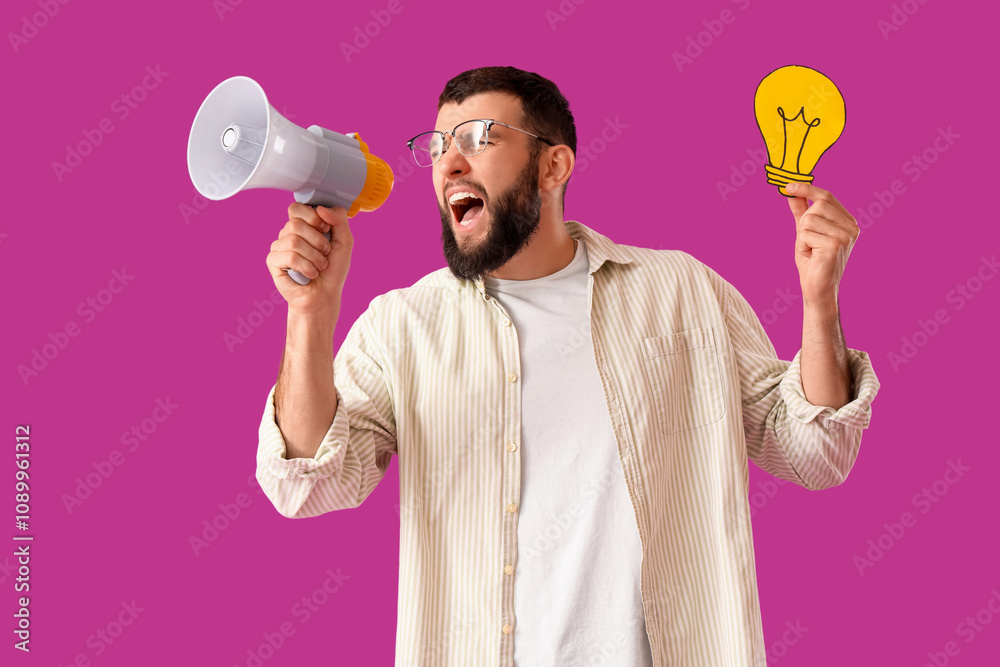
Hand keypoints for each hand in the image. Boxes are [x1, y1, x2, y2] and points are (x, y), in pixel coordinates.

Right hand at [266, 203, 353, 315]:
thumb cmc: (333, 270)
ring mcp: (279, 247)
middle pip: (295, 223)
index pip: (297, 207)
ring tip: (319, 266)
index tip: (326, 230)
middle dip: (317, 241)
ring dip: (314, 257)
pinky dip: (306, 267)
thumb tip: (320, 208)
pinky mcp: (273, 261)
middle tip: (325, 253)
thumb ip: (339, 219)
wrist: (325, 295)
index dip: (313, 218)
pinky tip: (309, 274)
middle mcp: (288, 234)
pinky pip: (289, 256)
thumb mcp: (345, 241)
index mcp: (303, 226)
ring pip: (293, 240)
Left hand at [785, 182, 857, 308]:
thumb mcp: (806, 232)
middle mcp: (851, 227)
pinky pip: (805, 234)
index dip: (807, 189)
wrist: (817, 289)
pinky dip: (802, 246)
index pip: (827, 197)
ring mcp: (845, 236)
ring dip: (802, 237)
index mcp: (848, 222)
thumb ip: (802, 212)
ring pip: (809, 220)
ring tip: (811, 251)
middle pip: (818, 206)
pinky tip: (811, 257)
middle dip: (805, 222)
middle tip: (808, 241)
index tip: (788, 186)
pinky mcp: (835, 245)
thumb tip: (792, 191)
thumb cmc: (813, 262)